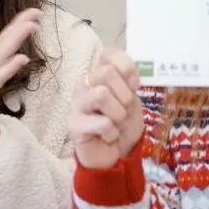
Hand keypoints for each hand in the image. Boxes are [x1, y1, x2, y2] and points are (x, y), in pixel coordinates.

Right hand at [69, 46, 143, 169]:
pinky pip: (102, 122)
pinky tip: (108, 136)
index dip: (125, 65)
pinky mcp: (74, 125)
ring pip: (101, 94)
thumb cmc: (121, 124)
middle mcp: (84, 85)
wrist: (115, 155)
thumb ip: (129, 83)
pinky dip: (113, 132)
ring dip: (118, 114)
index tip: (134, 84)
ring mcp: (76, 105)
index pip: (108, 54)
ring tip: (116, 124)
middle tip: (124, 111)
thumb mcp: (131, 100)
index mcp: (99, 75)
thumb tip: (131, 76)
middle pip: (106, 73)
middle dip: (125, 95)